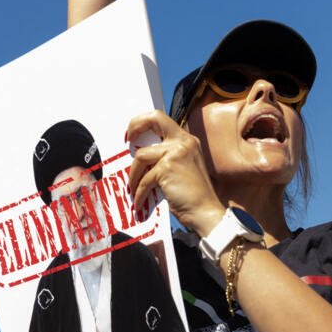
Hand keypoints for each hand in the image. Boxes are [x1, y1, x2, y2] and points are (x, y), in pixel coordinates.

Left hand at [125, 111, 224, 235]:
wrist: (205, 212)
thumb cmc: (193, 196)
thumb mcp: (182, 169)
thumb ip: (166, 158)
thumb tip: (141, 157)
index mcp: (188, 141)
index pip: (162, 119)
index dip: (143, 122)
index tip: (132, 134)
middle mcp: (183, 142)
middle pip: (153, 119)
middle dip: (135, 126)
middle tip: (126, 141)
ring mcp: (176, 153)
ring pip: (141, 156)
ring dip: (134, 175)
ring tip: (133, 189)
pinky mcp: (167, 168)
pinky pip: (145, 179)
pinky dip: (140, 193)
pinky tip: (139, 203)